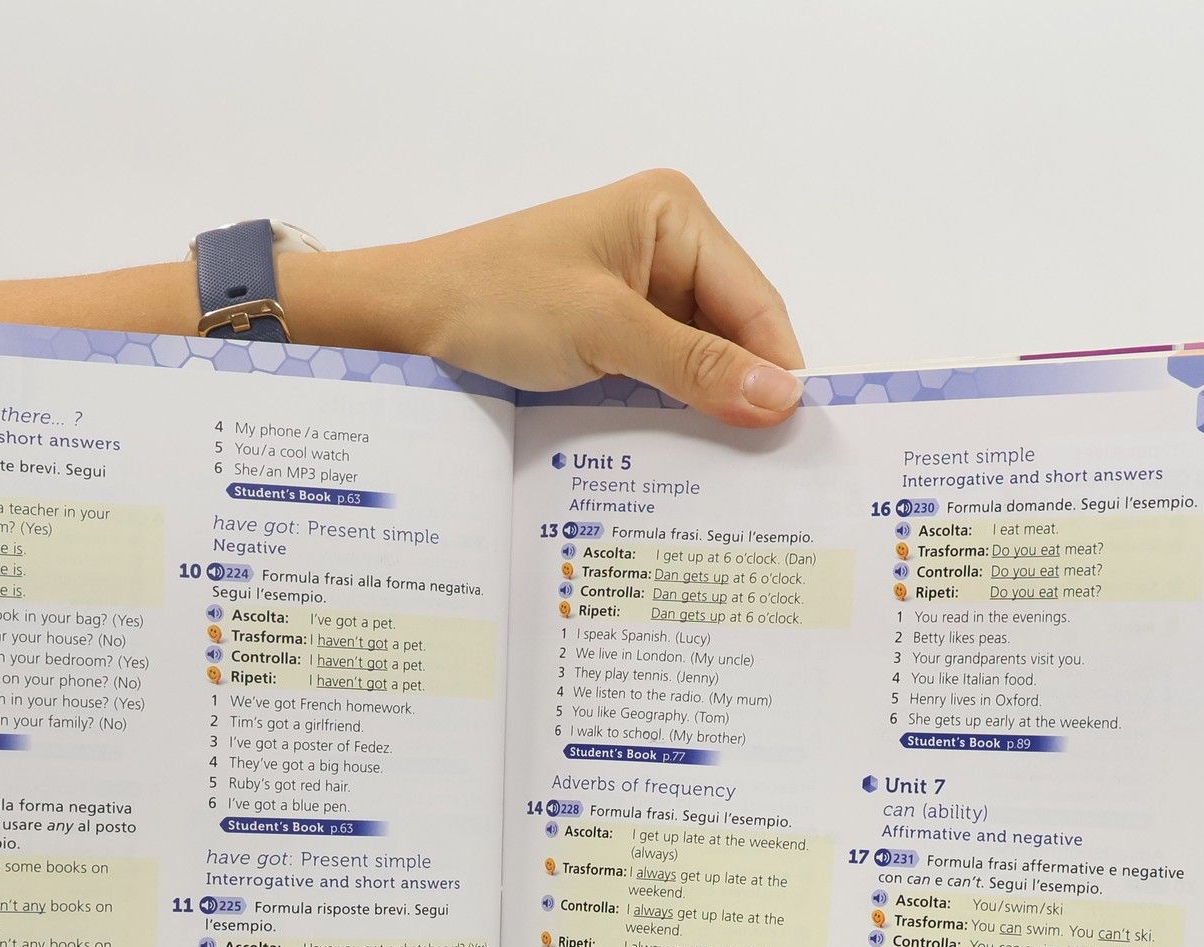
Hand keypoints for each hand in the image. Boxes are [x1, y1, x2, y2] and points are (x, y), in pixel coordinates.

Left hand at [311, 171, 803, 425]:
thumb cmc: (493, 300)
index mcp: (674, 215)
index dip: (779, 370)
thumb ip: (694, 366)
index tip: (797, 439)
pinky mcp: (613, 331)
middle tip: (768, 471)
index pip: (756, 302)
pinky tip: (681, 454)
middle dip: (744, 393)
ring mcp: (639, 291)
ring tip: (730, 474)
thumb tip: (781, 398)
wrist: (407, 320)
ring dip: (708, 409)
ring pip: (701, 362)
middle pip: (735, 333)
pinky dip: (672, 411)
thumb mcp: (603, 332)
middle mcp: (666, 245)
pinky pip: (664, 375)